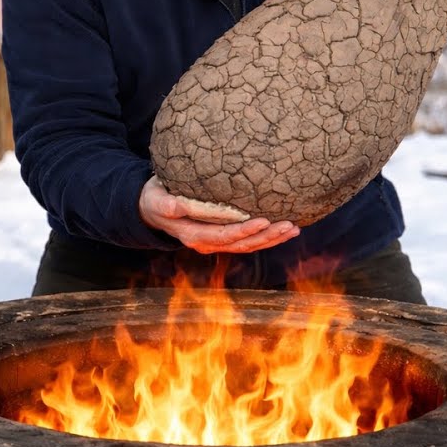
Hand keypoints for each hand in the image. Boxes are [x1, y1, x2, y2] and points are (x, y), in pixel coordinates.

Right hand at [138, 176, 299, 253]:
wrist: (152, 210)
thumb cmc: (155, 200)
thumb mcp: (157, 200)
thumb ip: (170, 204)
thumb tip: (178, 206)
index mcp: (193, 236)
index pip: (223, 235)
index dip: (244, 230)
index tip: (263, 220)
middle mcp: (207, 243)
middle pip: (242, 244)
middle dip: (267, 236)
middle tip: (290, 224)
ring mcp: (216, 243)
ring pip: (248, 246)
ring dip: (272, 239)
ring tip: (294, 229)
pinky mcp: (222, 237)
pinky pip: (247, 241)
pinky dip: (267, 237)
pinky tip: (284, 230)